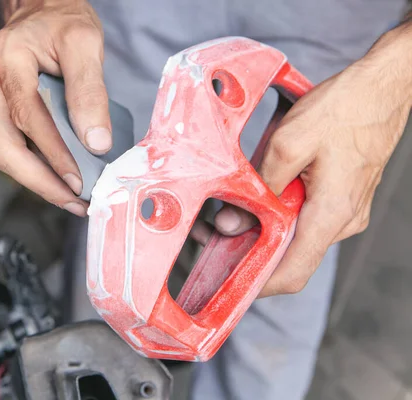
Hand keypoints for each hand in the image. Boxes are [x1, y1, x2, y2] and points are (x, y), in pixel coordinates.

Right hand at [0, 0, 111, 216]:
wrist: (42, 9)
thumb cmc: (63, 22)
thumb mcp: (85, 44)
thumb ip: (90, 91)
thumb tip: (96, 142)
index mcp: (8, 57)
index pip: (28, 115)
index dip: (53, 153)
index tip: (77, 180)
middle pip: (2, 143)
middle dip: (39, 180)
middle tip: (73, 201)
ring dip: (33, 180)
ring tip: (68, 198)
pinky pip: (4, 145)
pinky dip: (28, 168)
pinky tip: (53, 180)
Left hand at [194, 25, 411, 296]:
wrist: (383, 86)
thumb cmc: (345, 108)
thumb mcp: (288, 142)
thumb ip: (260, 187)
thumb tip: (233, 223)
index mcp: (332, 214)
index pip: (293, 273)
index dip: (259, 285)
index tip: (229, 283)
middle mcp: (343, 220)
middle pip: (292, 256)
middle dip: (253, 250)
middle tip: (218, 236)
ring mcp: (346, 210)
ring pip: (298, 235)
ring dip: (266, 228)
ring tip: (234, 211)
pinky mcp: (343, 197)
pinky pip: (308, 217)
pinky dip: (282, 214)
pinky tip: (261, 196)